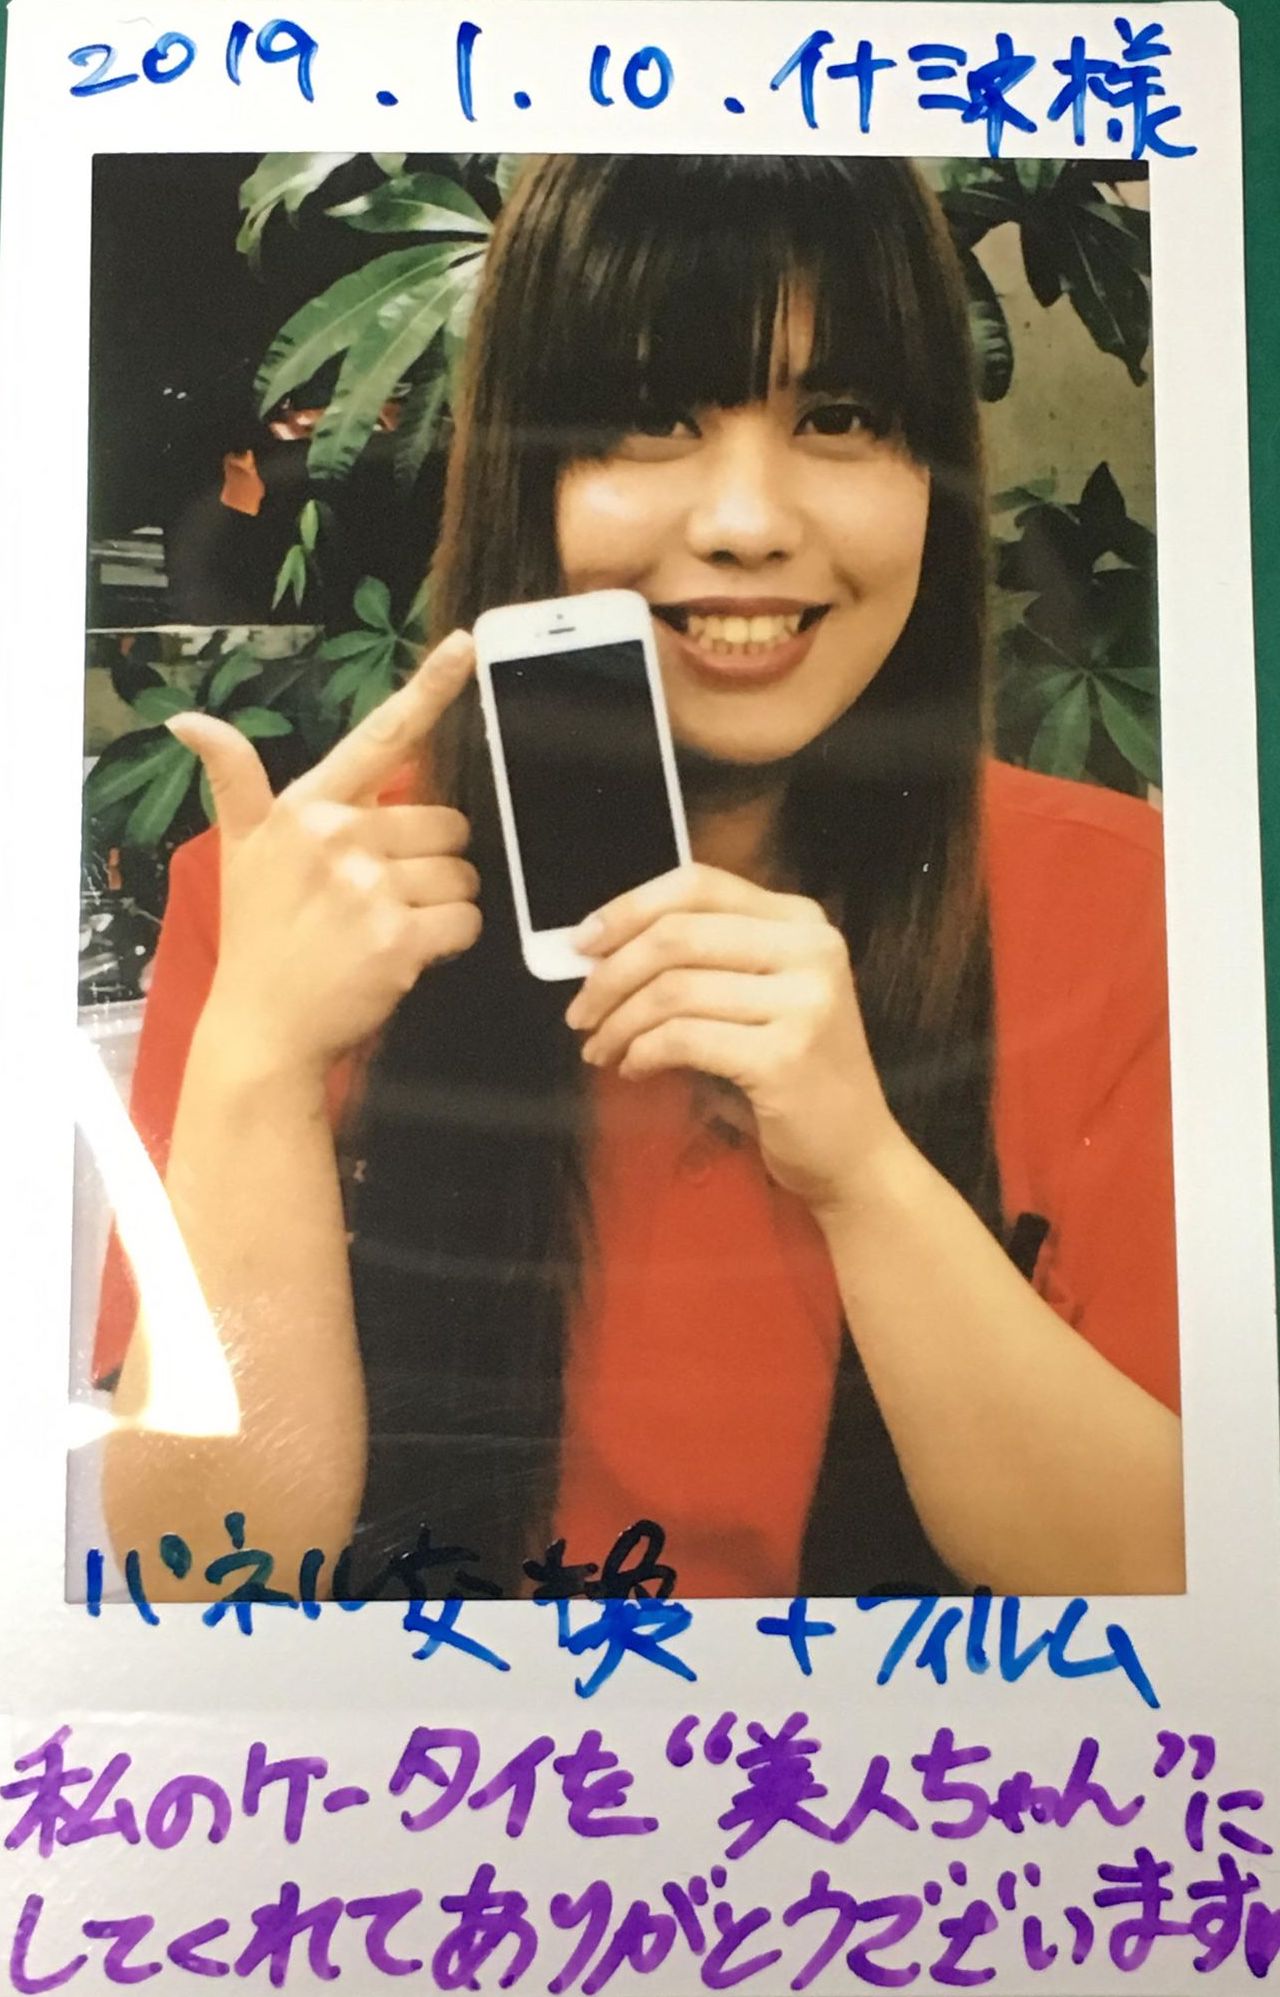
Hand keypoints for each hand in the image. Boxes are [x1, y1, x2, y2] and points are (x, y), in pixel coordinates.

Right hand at [168, 630, 479, 1082]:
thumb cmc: (258, 937)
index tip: (467, 644)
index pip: (380, 736)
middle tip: (387, 896)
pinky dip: (451, 940)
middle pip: (446, 823)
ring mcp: (370, 889)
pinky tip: (409, 953)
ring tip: (391, 926)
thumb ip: (233, 780)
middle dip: (433, 860)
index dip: (430, 688)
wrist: (261, 1027)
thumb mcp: (238, 851)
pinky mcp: (399, 939)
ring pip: (461, 874)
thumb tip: (187, 721)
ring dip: (443, 903)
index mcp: (309, 807)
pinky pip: (465, 920)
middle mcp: (341, 837)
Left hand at [563, 864, 901, 1212]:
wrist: (853, 1152)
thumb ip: (697, 962)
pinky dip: (643, 1053)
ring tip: (602, 1049)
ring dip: (619, 1023)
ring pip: (672, 990)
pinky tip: (634, 1069)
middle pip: (676, 934)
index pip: (698, 885)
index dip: (629, 908)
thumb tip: (597, 951)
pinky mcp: (785, 1056)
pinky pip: (682, 1039)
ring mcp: (804, 1001)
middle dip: (610, 975)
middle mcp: (810, 949)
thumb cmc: (789, 1076)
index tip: (582, 944)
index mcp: (801, 922)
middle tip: (580, 1013)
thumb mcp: (753, 999)